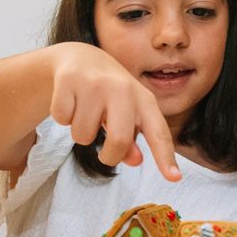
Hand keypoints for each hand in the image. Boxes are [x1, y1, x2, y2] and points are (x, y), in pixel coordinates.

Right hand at [47, 43, 180, 180]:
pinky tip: (71, 102)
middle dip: (109, 157)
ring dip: (81, 134)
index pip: (158, 132)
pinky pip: (61, 119)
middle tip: (104, 154)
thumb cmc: (110, 95)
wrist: (82, 58)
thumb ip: (132, 140)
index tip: (174, 178)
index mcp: (144, 100)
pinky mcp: (69, 79)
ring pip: (82, 135)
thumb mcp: (127, 114)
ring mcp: (95, 82)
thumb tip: (135, 160)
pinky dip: (63, 118)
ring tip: (86, 114)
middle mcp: (123, 89)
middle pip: (119, 140)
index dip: (165, 157)